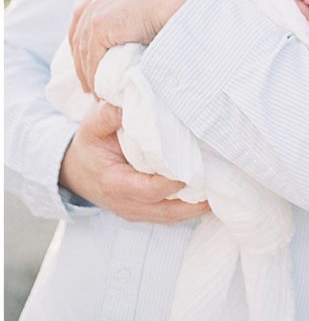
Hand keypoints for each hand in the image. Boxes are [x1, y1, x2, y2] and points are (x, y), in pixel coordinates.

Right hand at [59, 103, 209, 223]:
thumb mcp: (91, 127)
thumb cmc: (88, 146)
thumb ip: (108, 115)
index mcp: (114, 183)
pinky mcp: (144, 213)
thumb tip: (128, 104)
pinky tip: (209, 193)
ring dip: (197, 206)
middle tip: (220, 182)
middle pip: (167, 210)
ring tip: (222, 189)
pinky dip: (189, 207)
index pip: (149, 190)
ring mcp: (136, 212)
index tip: (193, 168)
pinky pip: (170, 215)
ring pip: (172, 216)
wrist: (75, 172)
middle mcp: (126, 204)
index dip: (173, 182)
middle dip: (194, 200)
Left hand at [69, 0, 209, 93]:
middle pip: (79, 35)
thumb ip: (141, 10)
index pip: (85, 16)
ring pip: (83, 50)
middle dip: (81, 60)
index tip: (88, 60)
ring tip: (97, 92)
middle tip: (88, 81)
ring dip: (88, 73)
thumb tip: (145, 26)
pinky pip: (92, 58)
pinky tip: (102, 90)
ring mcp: (97, 10)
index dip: (85, 41)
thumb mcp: (152, 0)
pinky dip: (95, 76)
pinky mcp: (100, 25)